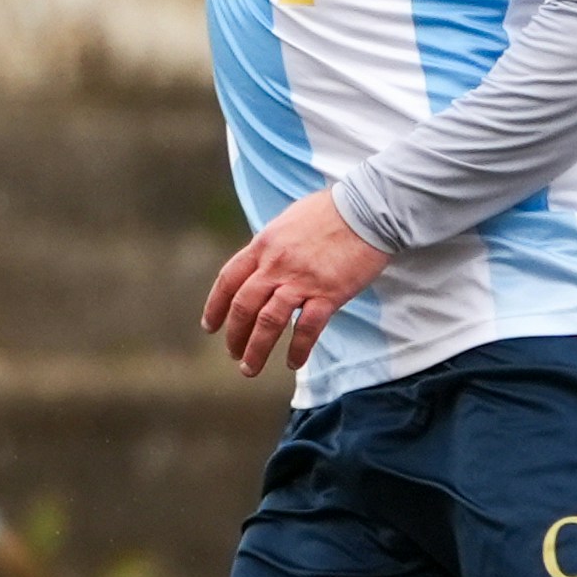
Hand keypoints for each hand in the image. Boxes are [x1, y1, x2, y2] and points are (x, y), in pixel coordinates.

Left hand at [205, 193, 386, 377]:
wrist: (367, 207)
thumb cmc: (331, 210)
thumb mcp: (288, 221)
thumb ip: (272, 244)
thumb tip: (263, 260)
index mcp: (263, 245)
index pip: (228, 281)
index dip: (215, 307)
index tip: (210, 326)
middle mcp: (275, 265)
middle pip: (243, 307)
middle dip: (234, 335)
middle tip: (233, 353)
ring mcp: (301, 280)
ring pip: (268, 322)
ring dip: (256, 349)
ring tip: (250, 368)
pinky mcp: (328, 293)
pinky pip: (307, 329)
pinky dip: (298, 349)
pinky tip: (293, 362)